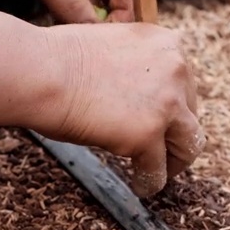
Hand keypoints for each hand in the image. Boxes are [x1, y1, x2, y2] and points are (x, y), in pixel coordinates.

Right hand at [34, 22, 203, 196]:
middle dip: (176, 133)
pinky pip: (157, 170)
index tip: (162, 121)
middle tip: (162, 151)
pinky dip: (149, 182)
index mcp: (165, 44)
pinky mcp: (147, 134)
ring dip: (174, 161)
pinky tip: (138, 186)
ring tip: (159, 172)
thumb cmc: (57, 60)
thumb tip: (134, 94)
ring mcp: (165, 103)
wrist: (39, 70)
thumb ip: (133, 65)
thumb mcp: (110, 47)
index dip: (172, 106)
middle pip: (190, 113)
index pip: (183, 82)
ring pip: (189, 144)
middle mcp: (175, 69)